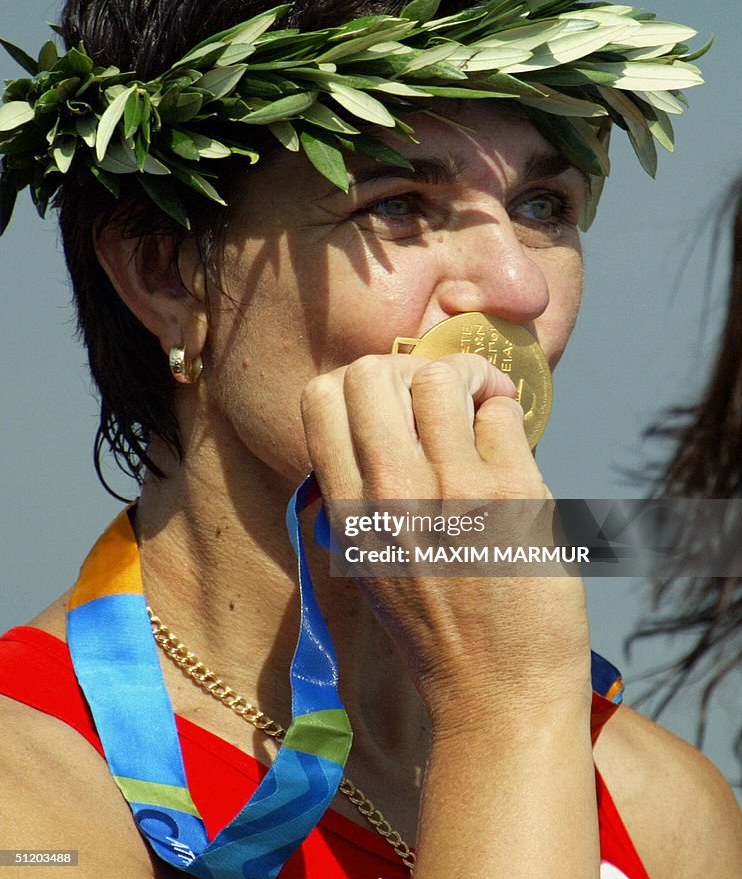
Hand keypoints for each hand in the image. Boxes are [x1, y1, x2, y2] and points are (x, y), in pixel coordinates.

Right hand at [301, 353, 591, 726]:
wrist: (498, 696)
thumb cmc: (436, 627)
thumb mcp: (369, 561)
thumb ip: (362, 490)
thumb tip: (390, 414)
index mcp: (348, 511)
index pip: (320, 397)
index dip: (358, 382)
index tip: (394, 402)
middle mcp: (388, 494)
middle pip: (372, 371)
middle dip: (410, 368)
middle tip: (444, 397)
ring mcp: (449, 490)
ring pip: (440, 376)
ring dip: (468, 377)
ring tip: (484, 407)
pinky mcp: (511, 493)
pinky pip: (502, 409)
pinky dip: (507, 411)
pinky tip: (511, 444)